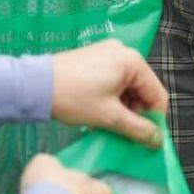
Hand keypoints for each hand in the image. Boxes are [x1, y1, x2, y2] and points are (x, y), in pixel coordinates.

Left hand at [51, 40, 168, 147]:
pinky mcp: (95, 58)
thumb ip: (138, 129)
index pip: (157, 94)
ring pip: (127, 88)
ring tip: (109, 125)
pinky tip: (101, 114)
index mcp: (132, 61)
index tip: (146, 140)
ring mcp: (108, 53)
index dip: (154, 120)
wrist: (35, 85)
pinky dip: (112, 99)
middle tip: (124, 134)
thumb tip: (158, 141)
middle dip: (136, 114)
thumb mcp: (110, 117)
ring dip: (123, 109)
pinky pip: (114, 81)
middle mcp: (123, 52)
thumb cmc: (75, 98)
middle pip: (143, 90)